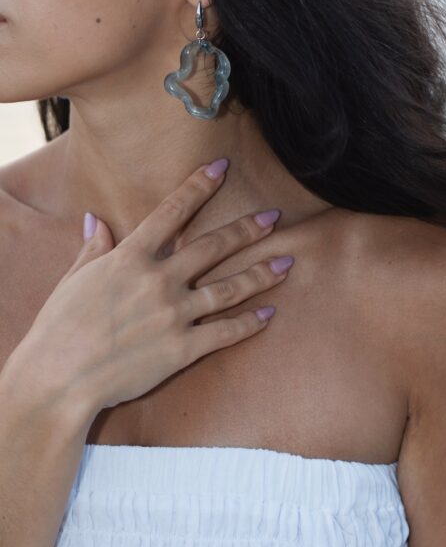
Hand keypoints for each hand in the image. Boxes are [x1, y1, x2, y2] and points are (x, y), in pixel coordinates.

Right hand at [4, 162, 291, 422]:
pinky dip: (249, 323)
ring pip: (229, 289)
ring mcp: (173, 314)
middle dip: (247, 229)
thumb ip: (93, 249)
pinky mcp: (181, 349)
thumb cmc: (58, 329)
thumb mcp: (73, 280)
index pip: (172, 212)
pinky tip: (269, 314)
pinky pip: (224, 333)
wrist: (59, 379)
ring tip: (286, 263)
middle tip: (274, 217)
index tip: (221, 168)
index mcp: (130, 257)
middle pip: (213, 247)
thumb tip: (97, 221)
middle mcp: (159, 280)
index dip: (199, 187)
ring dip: (261, 274)